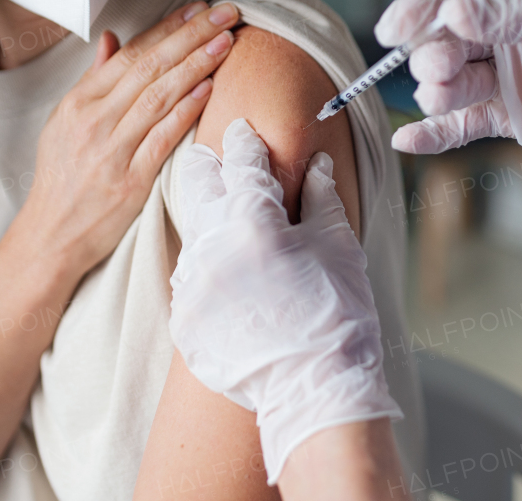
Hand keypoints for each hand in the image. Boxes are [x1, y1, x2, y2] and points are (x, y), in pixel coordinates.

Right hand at [13, 1, 238, 278]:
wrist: (50, 235)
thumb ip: (94, 80)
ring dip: (195, 64)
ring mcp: (111, 150)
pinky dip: (185, 110)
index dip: (167, 28)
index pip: (130, 54)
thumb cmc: (63, 177)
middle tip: (225, 12)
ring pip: (158, 96)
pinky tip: (208, 88)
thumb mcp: (66, 122)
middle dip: (190, 35)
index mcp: (79, 102)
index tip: (198, 7)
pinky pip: (162, 138)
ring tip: (225, 41)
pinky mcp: (129, 181)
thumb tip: (112, 38)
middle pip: (148, 67)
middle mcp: (94, 121)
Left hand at [168, 119, 401, 484]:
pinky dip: (208, 267)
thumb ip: (321, 196)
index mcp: (252, 221)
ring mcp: (191, 286)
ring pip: (190, 231)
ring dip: (207, 219)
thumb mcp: (338, 246)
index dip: (245, 141)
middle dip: (208, 166)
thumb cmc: (338, 314)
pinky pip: (190, 279)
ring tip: (225, 217)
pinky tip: (227, 272)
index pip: (241, 161)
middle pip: (196, 184)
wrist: (315, 391)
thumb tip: (314, 163)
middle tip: (215, 157)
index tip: (243, 129)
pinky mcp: (184, 319)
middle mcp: (211, 247)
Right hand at [376, 0, 521, 174]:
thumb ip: (510, 15)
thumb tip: (454, 14)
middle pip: (447, 40)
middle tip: (438, 68)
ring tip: (442, 96)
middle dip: (433, 53)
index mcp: (521, 0)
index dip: (422, 7)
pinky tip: (408, 140)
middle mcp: (509, 37)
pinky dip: (436, 134)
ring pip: (452, 83)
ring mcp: (509, 79)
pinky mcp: (514, 119)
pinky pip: (465, 125)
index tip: (395, 27)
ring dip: (436, 90)